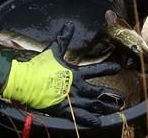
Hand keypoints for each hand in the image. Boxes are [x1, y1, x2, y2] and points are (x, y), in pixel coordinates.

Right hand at [2, 23, 123, 125]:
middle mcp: (76, 87)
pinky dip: (90, 120)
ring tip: (114, 110)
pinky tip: (98, 122)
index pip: (95, 70)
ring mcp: (71, 99)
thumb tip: (69, 25)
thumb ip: (63, 39)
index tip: (118, 68)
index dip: (107, 69)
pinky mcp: (64, 110)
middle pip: (97, 92)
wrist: (26, 81)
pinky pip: (80, 117)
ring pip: (92, 105)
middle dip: (110, 95)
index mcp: (75, 73)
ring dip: (104, 108)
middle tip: (121, 98)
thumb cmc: (39, 66)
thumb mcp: (53, 50)